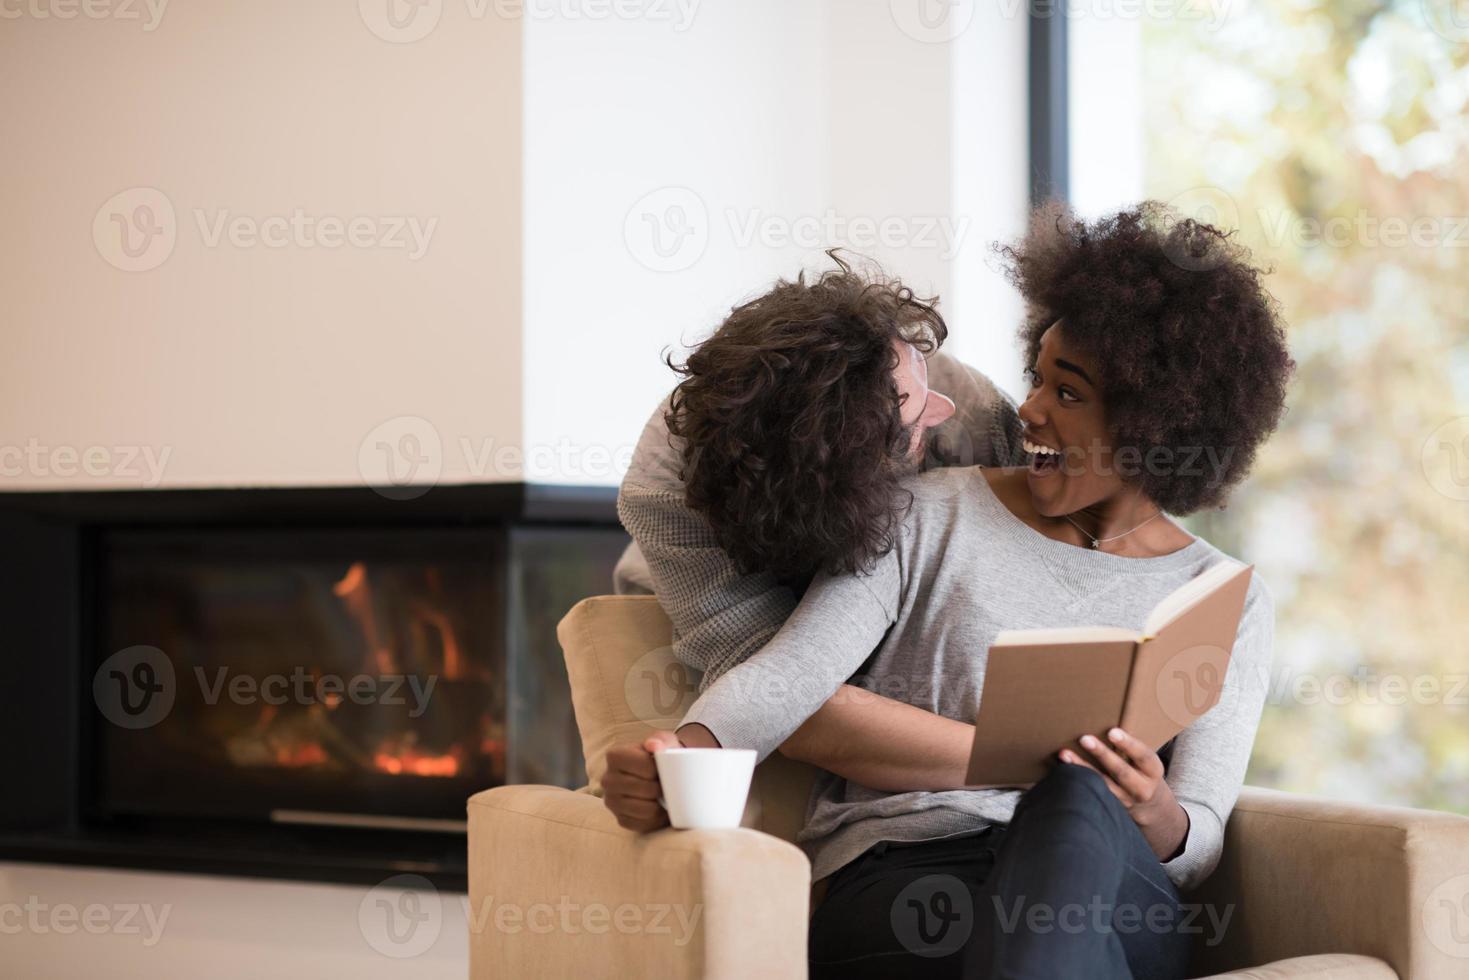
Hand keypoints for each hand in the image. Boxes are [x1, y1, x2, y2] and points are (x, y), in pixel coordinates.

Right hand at [601, 730, 680, 831]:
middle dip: (661, 787)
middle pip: (646, 789)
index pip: (645, 767)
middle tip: (665, 783)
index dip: (659, 769)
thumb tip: (653, 745)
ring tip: (662, 796)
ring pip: (646, 809)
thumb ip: (661, 740)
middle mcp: (607, 779)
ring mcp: (611, 802)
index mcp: (614, 756)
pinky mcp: (620, 819)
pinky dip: (656, 818)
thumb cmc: (661, 756)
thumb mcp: (664, 742)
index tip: (661, 767)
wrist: (659, 775)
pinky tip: (657, 808)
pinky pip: (644, 824)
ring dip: (660, 804)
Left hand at [1061, 727, 1189, 860]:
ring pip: (1102, 784)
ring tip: (1064, 753)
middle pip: (1121, 771)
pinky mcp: (1110, 806)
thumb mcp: (1145, 759)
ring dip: (1082, 768)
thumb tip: (1105, 717)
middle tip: (1084, 739)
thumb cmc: (1141, 769)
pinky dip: (1078, 780)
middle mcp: (1142, 788)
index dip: (1128, 744)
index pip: (1143, 756)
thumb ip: (1132, 745)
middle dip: (1102, 754)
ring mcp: (1125, 800)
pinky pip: (1093, 792)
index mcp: (1153, 770)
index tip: (1112, 732)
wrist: (1148, 804)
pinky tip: (1062, 769)